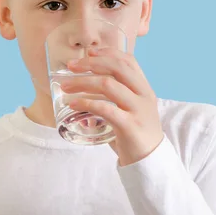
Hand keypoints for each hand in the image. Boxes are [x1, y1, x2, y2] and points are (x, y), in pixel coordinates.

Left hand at [62, 48, 163, 166]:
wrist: (150, 162)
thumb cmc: (135, 134)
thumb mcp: (130, 110)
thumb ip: (112, 99)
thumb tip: (81, 92)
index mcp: (145, 88)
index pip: (128, 61)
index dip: (108, 52)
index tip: (89, 52)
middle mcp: (144, 95)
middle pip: (116, 68)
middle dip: (90, 63)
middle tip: (70, 66)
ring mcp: (138, 110)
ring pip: (108, 85)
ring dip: (83, 82)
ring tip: (65, 86)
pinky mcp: (130, 126)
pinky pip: (105, 109)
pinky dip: (86, 103)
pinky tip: (73, 104)